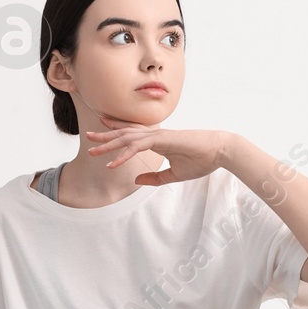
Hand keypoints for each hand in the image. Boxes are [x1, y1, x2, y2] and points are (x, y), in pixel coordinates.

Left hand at [84, 118, 233, 186]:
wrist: (219, 152)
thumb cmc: (201, 160)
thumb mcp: (174, 174)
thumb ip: (155, 178)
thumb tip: (136, 180)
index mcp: (159, 140)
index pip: (133, 133)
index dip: (117, 130)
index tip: (102, 129)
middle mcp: (155, 135)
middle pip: (125, 133)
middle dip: (105, 135)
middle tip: (88, 137)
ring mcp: (158, 136)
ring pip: (127, 138)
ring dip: (109, 143)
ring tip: (92, 149)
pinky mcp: (162, 140)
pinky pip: (137, 147)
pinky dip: (123, 154)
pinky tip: (112, 163)